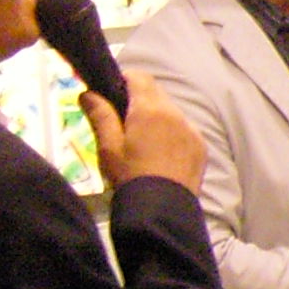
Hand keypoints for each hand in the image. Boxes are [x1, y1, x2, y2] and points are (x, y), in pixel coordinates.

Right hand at [85, 73, 202, 192]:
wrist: (161, 211)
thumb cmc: (130, 178)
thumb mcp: (109, 147)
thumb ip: (100, 116)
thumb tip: (88, 93)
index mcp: (150, 110)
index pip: (140, 77)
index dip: (125, 80)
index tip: (113, 94)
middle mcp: (175, 114)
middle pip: (156, 93)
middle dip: (140, 100)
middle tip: (123, 121)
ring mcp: (191, 130)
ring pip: (171, 111)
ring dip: (157, 117)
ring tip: (142, 142)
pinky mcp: (200, 147)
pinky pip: (185, 130)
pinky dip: (172, 133)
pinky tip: (161, 154)